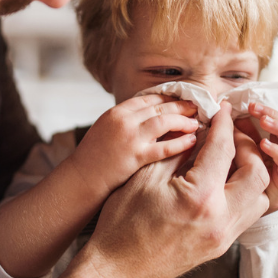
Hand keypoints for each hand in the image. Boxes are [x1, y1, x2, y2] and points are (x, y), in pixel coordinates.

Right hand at [72, 94, 198, 197]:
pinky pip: (164, 147)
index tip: (182, 100)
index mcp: (116, 112)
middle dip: (181, 106)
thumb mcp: (106, 129)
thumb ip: (127, 121)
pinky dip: (180, 143)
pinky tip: (191, 141)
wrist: (80, 179)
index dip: (169, 98)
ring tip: (196, 123)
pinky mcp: (135, 156)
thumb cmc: (94, 158)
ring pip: (164, 121)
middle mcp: (123, 120)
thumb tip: (151, 117)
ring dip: (183, 121)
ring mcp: (129, 137)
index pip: (149, 98)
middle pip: (160, 106)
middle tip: (197, 108)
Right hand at [82, 102, 269, 277]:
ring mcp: (223, 237)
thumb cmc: (122, 223)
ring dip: (250, 173)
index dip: (223, 124)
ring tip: (229, 157)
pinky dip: (243, 192)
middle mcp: (220, 220)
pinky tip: (223, 181)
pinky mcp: (220, 246)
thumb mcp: (145, 177)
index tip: (222, 110)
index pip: (224, 150)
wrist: (116, 270)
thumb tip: (198, 131)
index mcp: (200, 199)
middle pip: (257, 173)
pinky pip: (246, 214)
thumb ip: (177, 151)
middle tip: (228, 134)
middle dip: (247, 147)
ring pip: (259, 197)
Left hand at [245, 102, 277, 213]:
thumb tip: (229, 113)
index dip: (268, 110)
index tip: (251, 104)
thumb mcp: (241, 150)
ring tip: (264, 120)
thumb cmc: (243, 177)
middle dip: (274, 115)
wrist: (249, 209)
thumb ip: (240, 134)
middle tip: (256, 107)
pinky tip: (264, 144)